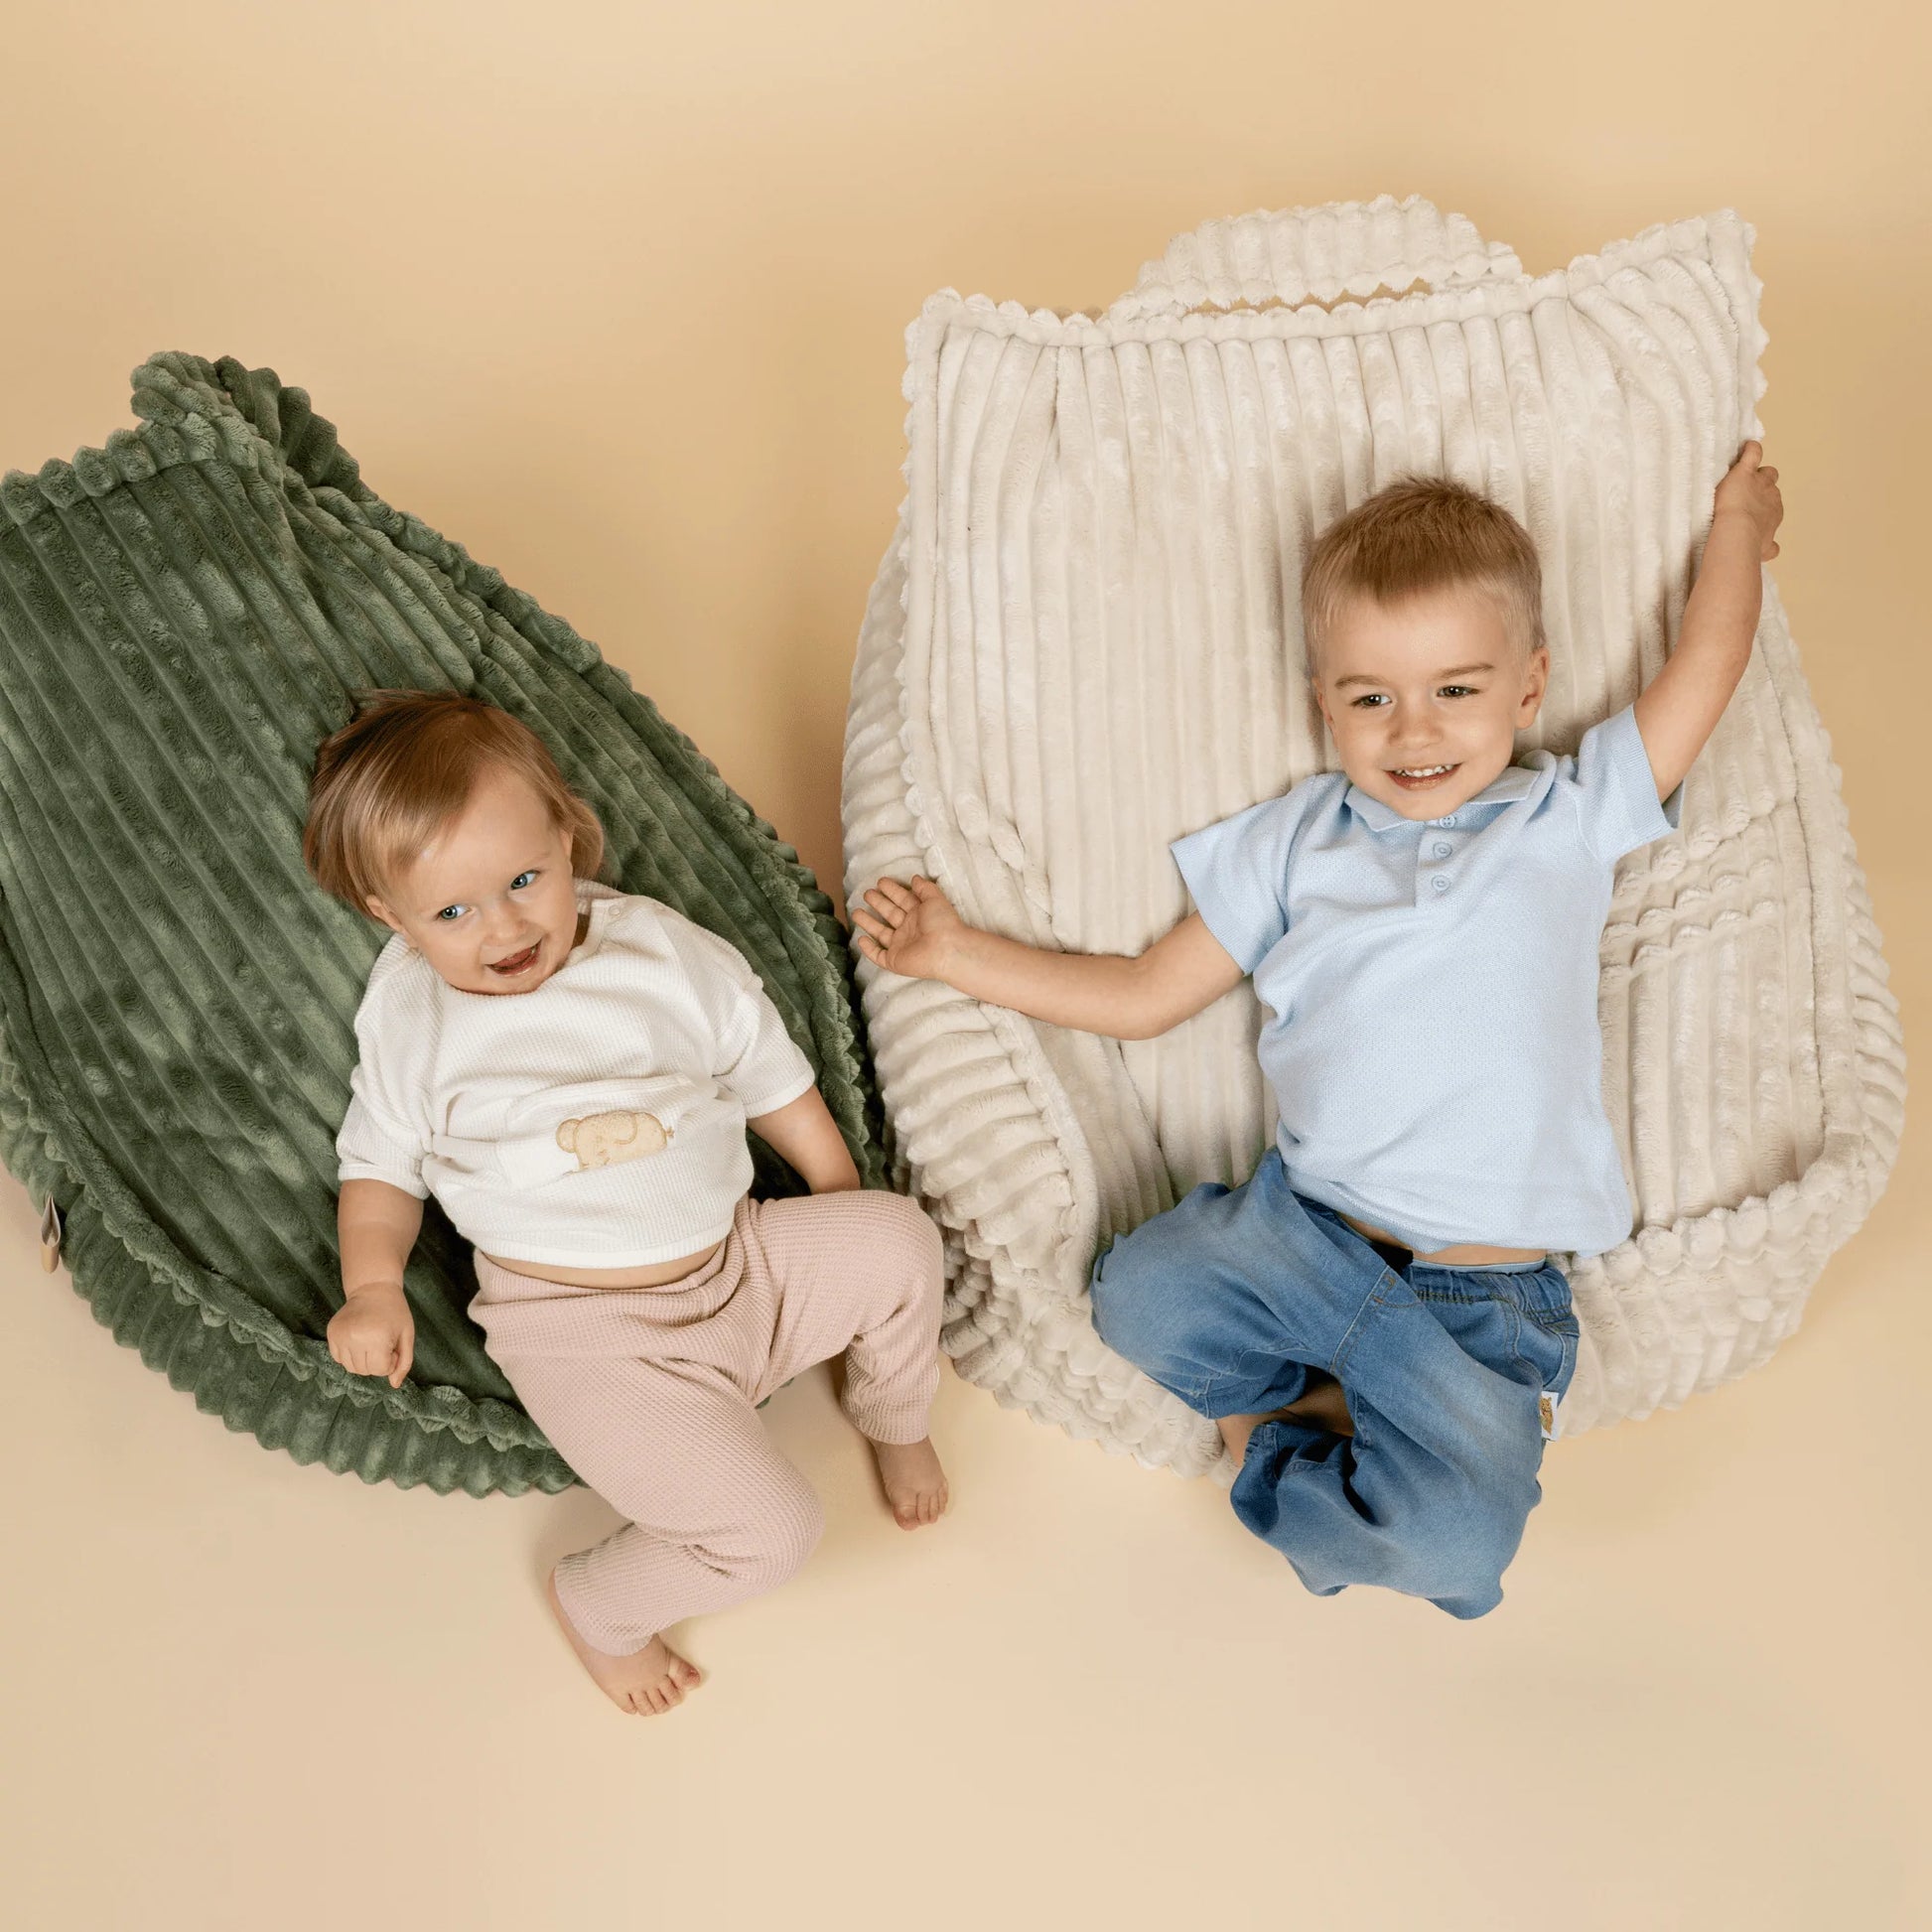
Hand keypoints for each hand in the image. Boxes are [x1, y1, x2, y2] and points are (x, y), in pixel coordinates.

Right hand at [327, 1281, 414, 1387]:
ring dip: (363, 1360)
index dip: (390, 1361)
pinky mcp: (331, 1333)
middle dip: (377, 1362)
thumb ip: (403, 1362)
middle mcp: (355, 1337)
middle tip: (383, 1342)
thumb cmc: (394, 1312)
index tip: (393, 1346)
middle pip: (365, 1370)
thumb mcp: (407, 1335)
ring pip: (351, 1368)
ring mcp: (340, 1335)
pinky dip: (349, 1355)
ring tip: (371, 1340)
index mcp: (377, 1338)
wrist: (373, 1288)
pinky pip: (339, 1358)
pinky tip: (358, 1338)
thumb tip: (394, 1385)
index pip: (380, 1370)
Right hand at [851, 876, 965, 980]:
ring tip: (855, 912)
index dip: (892, 890)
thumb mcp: (935, 898)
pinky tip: (860, 939)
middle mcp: (909, 929)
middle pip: (890, 914)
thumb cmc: (943, 923)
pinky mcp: (895, 961)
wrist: (947, 950)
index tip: (881, 881)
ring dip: (868, 923)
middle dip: (878, 903)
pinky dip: (869, 949)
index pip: (902, 900)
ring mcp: (901, 946)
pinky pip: (878, 955)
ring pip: (880, 933)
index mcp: (919, 914)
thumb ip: (924, 887)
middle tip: (866, 893)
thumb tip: (915, 878)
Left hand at [1713, 440, 1782, 559]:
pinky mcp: (1745, 472)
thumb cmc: (1745, 545)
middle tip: (1744, 494)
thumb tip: (1773, 552)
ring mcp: (1760, 484)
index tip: (1751, 513)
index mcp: (1774, 515)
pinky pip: (1753, 453)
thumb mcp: (1762, 549)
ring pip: (1767, 472)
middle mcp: (1772, 498)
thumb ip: (1767, 548)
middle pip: (1772, 487)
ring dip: (1757, 472)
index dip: (1762, 507)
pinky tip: (1746, 448)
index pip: (1773, 506)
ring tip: (1744, 472)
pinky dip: (1751, 450)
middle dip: (1762, 489)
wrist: (1737, 534)